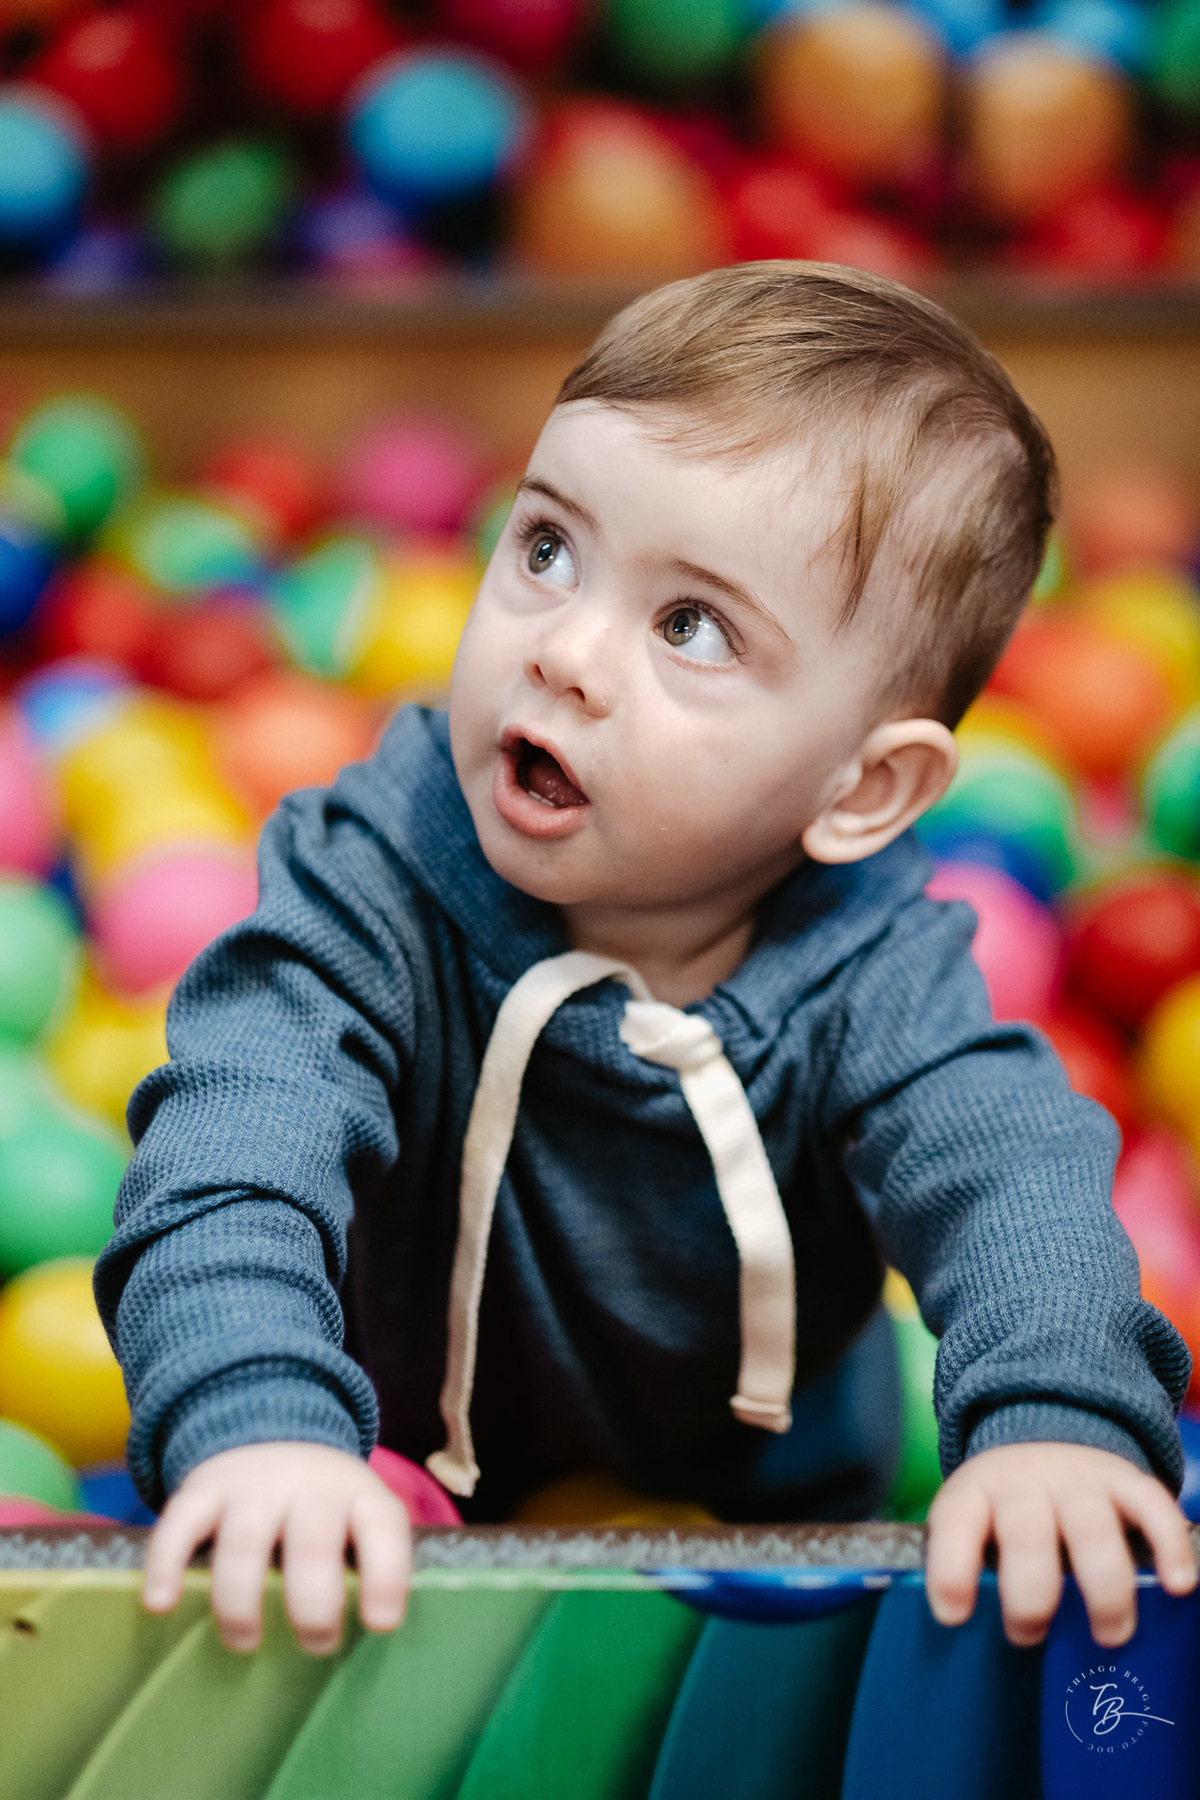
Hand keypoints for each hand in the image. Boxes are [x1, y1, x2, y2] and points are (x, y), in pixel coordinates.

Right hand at [142, 1441, 411, 1655]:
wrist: (273, 1433)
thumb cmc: (324, 1510)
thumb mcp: (357, 1522)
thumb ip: (363, 1568)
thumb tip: (362, 1641)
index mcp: (359, 1494)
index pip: (381, 1526)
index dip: (386, 1575)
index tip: (380, 1623)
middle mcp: (309, 1484)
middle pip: (312, 1540)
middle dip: (314, 1603)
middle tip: (315, 1643)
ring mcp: (253, 1484)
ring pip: (245, 1540)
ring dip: (242, 1601)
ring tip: (246, 1641)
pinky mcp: (202, 1489)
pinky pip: (180, 1523)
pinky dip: (166, 1565)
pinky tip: (162, 1605)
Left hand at [925, 1440, 1196, 1647]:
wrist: (1041, 1439)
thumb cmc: (1003, 1511)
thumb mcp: (975, 1527)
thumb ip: (977, 1572)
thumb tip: (978, 1647)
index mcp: (975, 1493)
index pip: (956, 1523)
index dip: (951, 1569)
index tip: (954, 1616)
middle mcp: (1024, 1482)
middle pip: (1027, 1535)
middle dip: (1031, 1597)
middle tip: (1032, 1637)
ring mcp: (1078, 1479)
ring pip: (1092, 1528)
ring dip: (1104, 1590)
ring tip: (1110, 1636)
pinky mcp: (1126, 1480)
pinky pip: (1152, 1505)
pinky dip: (1169, 1546)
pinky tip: (1178, 1586)